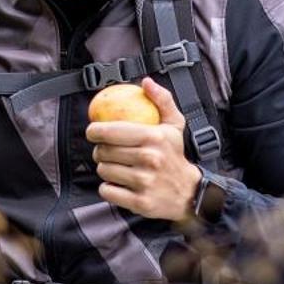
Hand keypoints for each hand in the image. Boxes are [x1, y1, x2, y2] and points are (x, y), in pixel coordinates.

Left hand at [87, 76, 201, 223]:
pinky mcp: (139, 201)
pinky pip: (107, 191)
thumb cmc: (176, 156)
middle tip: (107, 151)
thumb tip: (146, 82)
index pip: (110, 131)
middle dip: (100, 150)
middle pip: (104, 151)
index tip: (94, 132)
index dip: (94, 131)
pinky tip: (118, 183)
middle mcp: (148, 159)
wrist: (189, 192)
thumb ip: (161, 100)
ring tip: (116, 166)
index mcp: (153, 137)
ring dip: (105, 168)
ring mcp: (144, 182)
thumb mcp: (175, 125)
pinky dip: (108, 187)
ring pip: (103, 170)